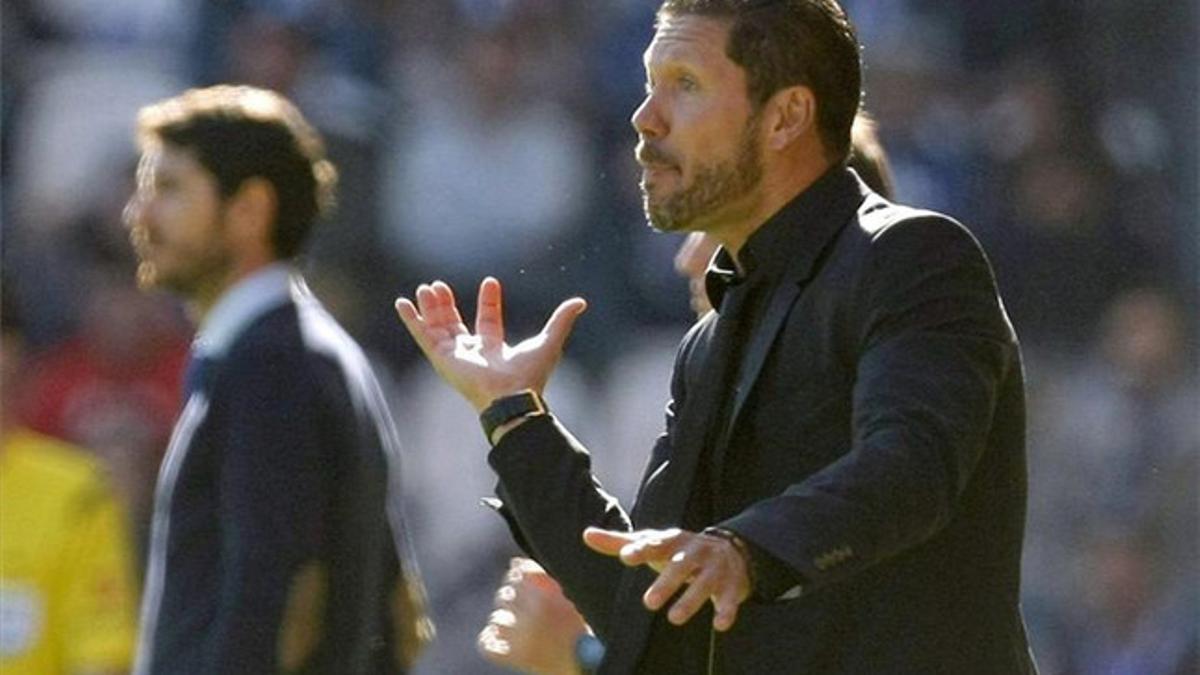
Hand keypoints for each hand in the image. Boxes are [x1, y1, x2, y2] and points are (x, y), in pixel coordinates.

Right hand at [395, 277, 586, 410]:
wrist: (511, 395)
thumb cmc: (530, 373)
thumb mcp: (549, 340)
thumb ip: (562, 320)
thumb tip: (581, 302)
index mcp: (494, 350)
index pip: (488, 321)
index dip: (489, 301)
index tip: (491, 281)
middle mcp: (472, 353)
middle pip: (455, 324)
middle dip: (448, 305)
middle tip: (440, 285)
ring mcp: (455, 356)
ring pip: (437, 327)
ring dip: (431, 308)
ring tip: (426, 287)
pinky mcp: (442, 359)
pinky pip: (422, 336)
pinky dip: (411, 320)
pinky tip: (402, 303)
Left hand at [478, 558, 586, 674]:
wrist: (587, 666)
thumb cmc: (583, 632)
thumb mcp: (573, 600)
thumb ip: (547, 580)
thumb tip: (515, 563)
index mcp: (552, 596)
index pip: (521, 572)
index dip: (521, 574)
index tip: (525, 580)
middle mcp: (534, 615)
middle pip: (505, 594)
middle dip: (513, 598)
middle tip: (526, 608)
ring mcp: (522, 638)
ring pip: (496, 618)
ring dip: (504, 620)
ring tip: (520, 628)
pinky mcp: (515, 657)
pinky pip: (487, 643)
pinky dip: (491, 640)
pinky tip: (503, 640)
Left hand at [583, 527, 750, 631]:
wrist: (730, 550)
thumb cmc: (678, 551)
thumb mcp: (652, 545)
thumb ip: (620, 543)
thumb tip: (586, 534)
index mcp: (673, 540)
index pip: (655, 543)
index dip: (641, 548)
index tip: (625, 556)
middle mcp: (694, 552)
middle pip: (680, 565)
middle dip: (666, 582)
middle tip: (647, 603)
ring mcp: (714, 568)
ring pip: (705, 583)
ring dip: (691, 600)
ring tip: (674, 618)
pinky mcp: (732, 584)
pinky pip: (731, 597)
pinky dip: (727, 609)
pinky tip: (719, 625)